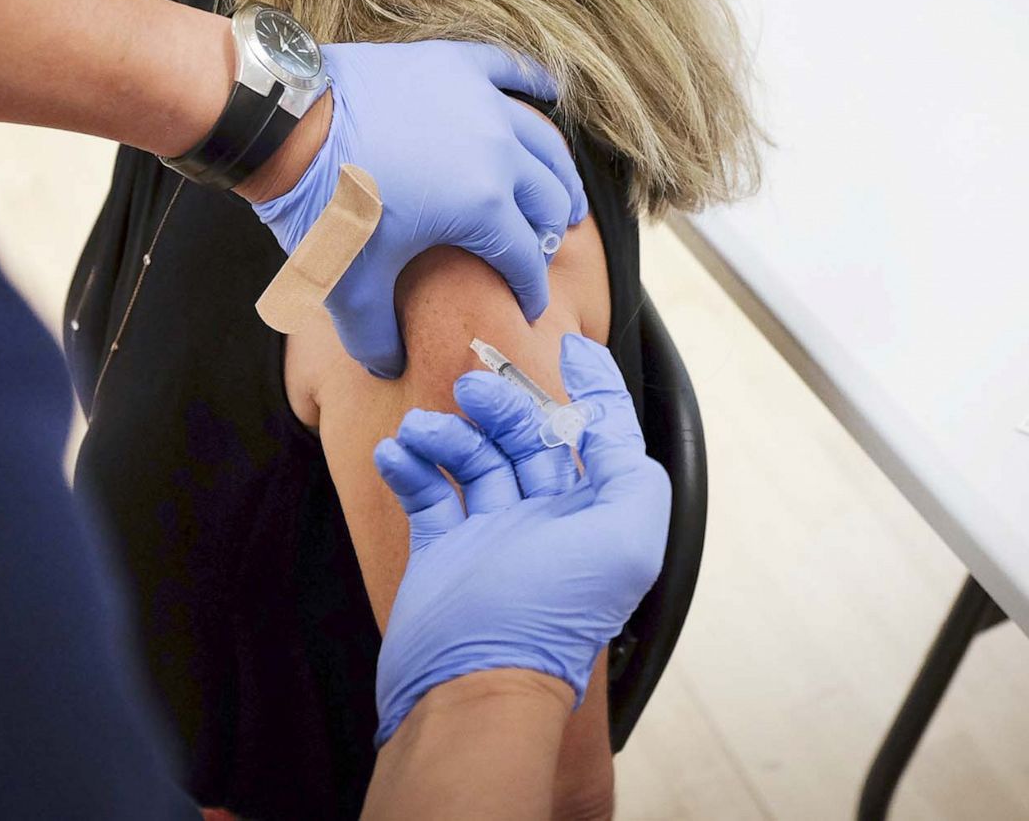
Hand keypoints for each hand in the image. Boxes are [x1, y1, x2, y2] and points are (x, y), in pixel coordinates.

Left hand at [247, 41, 588, 377]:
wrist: (288, 123)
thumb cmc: (321, 206)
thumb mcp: (348, 287)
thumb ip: (375, 336)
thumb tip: (388, 367)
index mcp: (484, 207)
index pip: (525, 261)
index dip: (530, 292)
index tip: (528, 311)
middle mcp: (498, 151)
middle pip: (548, 200)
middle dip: (552, 235)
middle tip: (543, 254)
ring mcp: (479, 101)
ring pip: (543, 141)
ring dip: (558, 174)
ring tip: (562, 197)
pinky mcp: (453, 64)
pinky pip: (510, 69)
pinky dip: (536, 81)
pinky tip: (553, 91)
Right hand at [370, 334, 669, 745]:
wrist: (471, 682)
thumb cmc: (549, 617)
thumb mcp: (628, 540)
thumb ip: (634, 474)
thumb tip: (609, 430)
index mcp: (597, 518)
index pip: (601, 437)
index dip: (594, 389)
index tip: (572, 346)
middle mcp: (548, 523)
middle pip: (528, 438)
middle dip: (502, 405)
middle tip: (471, 389)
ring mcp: (492, 537)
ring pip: (473, 458)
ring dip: (446, 434)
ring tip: (419, 432)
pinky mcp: (442, 551)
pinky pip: (426, 492)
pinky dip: (409, 465)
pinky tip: (395, 454)